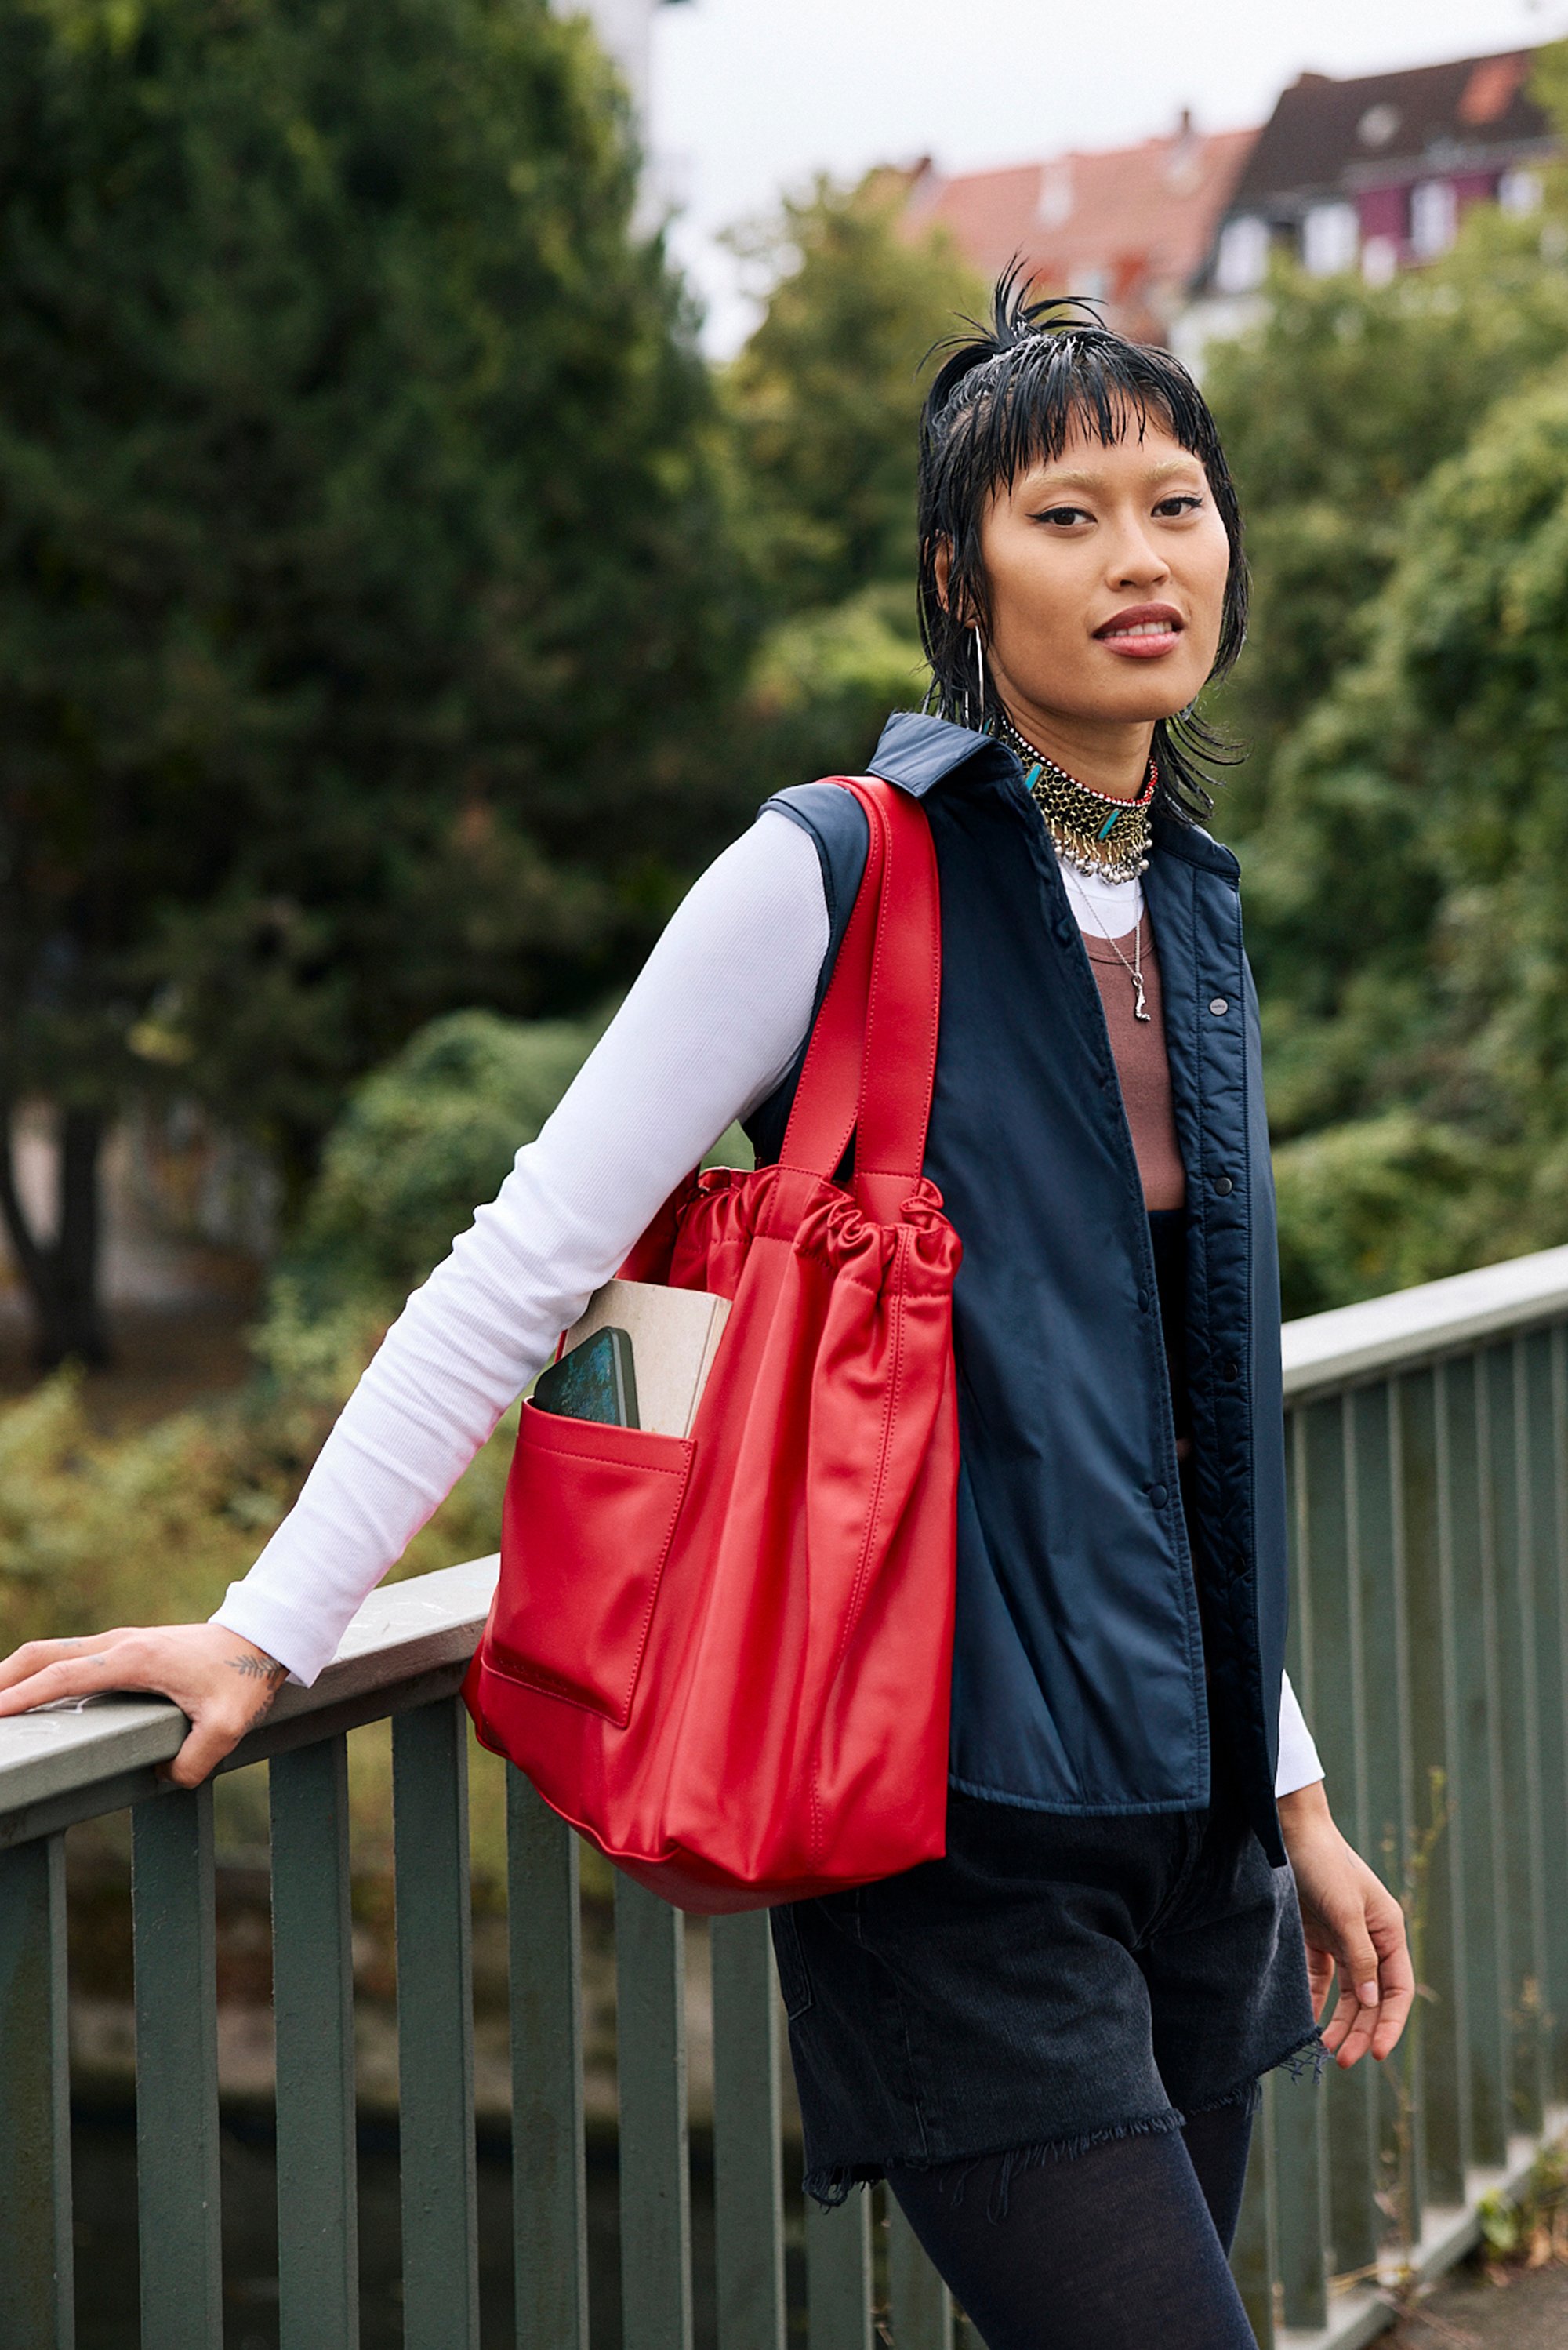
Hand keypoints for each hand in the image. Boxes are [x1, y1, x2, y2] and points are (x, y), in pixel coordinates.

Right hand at [0, 1624, 288, 1786]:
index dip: (23, 1696)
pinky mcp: (125, 1647)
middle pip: (43, 1654)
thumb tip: (166, 1780)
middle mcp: (119, 1643)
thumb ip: (195, 1760)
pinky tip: (32, 1693)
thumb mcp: (228, 1725)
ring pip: (52, 1651)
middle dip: (3, 1678)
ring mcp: (119, 1641)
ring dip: (17, 1672)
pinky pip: (70, 1656)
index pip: (62, 1677)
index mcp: (133, 1659)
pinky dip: (41, 1671)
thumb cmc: (243, 1678)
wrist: (260, 1640)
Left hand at [1277, 1780, 1414, 2066]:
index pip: (1397, 1989)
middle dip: (1361, 2030)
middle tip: (1343, 2062)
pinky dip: (1316, 2002)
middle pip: (1372, 1997)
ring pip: (1347, 1993)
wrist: (1288, 1830)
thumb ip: (1360, 1957)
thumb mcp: (1345, 1911)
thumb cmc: (1323, 1864)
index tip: (1376, 2053)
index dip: (1390, 2023)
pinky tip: (1307, 2024)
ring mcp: (1342, 1939)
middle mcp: (1369, 1939)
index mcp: (1388, 1931)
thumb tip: (1374, 2002)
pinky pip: (1320, 1979)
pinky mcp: (1316, 1936)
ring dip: (1340, 2022)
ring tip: (1327, 2051)